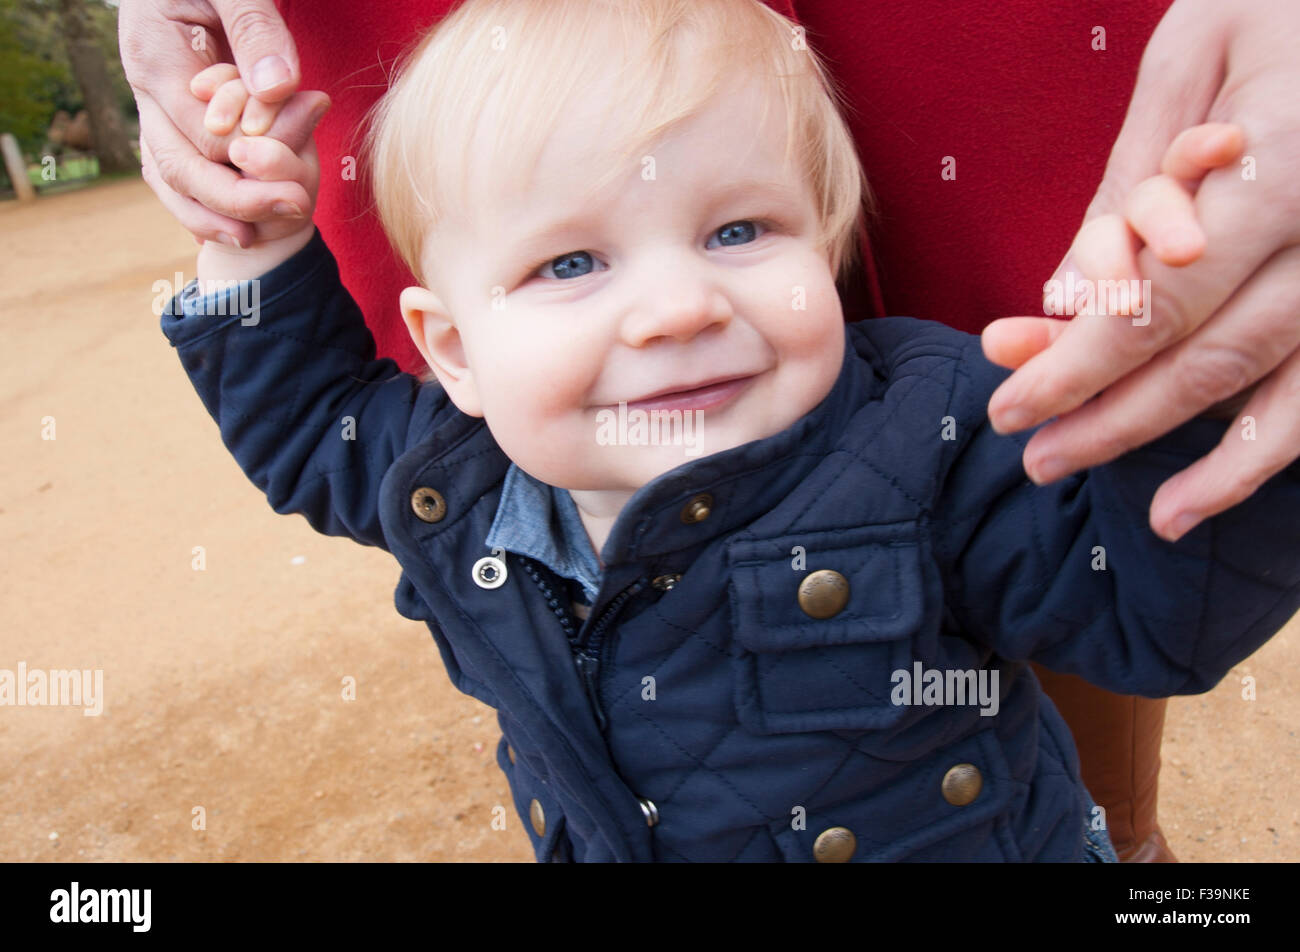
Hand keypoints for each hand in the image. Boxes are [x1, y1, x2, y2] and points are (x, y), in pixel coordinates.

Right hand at [120, 0, 328, 246]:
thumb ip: (254, 29)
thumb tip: (275, 88)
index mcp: (155, 56)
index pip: (203, 133)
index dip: (251, 160)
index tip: (300, 180)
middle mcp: (146, 88)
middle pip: (180, 165)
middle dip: (235, 199)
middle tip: (297, 209)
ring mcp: (154, 106)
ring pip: (171, 177)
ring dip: (213, 214)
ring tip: (258, 237)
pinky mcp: (172, 116)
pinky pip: (178, 170)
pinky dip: (203, 204)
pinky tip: (237, 229)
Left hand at [980, 0, 1299, 542]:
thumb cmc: (1287, 4)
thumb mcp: (1197, 52)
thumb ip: (1134, 174)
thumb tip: (1066, 295)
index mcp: (1281, 165)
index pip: (1158, 300)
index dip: (1076, 365)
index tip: (1008, 404)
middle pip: (1206, 356)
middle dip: (1109, 416)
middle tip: (1031, 456)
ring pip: (1274, 390)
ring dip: (1193, 461)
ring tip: (1131, 507)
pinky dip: (1267, 452)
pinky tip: (1206, 499)